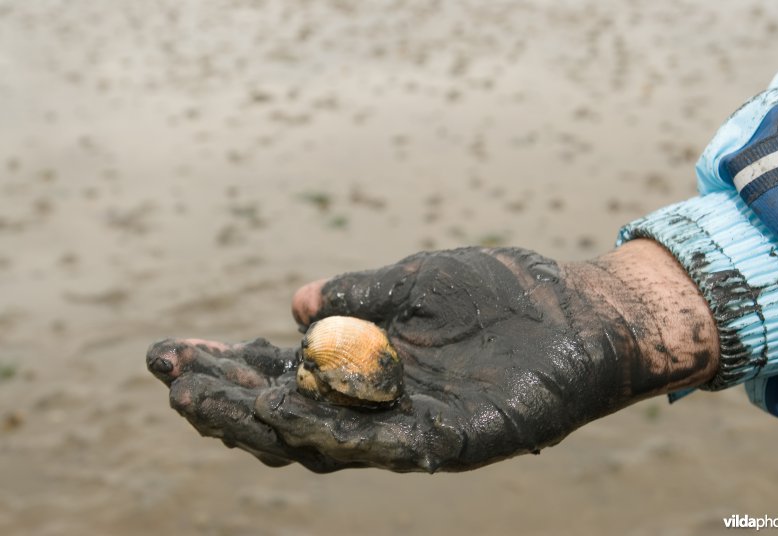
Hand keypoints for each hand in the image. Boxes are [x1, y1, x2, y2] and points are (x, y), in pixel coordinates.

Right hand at [146, 242, 717, 471]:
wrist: (580, 313)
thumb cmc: (501, 293)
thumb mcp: (418, 282)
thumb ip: (362, 297)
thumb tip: (295, 306)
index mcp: (366, 361)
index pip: (279, 372)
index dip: (225, 366)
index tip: (170, 353)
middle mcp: (379, 401)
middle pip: (287, 412)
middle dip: (227, 398)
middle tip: (173, 381)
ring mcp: (412, 425)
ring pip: (323, 438)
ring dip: (263, 420)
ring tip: (208, 400)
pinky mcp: (453, 442)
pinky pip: (386, 447)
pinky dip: (337, 434)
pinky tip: (288, 417)